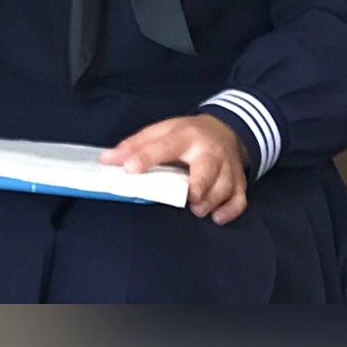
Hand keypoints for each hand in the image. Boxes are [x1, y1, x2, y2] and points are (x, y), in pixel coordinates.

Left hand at [100, 114, 248, 223]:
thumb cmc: (186, 135)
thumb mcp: (160, 132)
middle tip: (188, 199)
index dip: (146, 157)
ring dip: (211, 202)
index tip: (129, 169)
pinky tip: (215, 217)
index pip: (164, 146)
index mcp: (185, 136)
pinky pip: (239, 200)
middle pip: (207, 169)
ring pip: (224, 187)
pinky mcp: (239, 182)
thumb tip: (106, 160)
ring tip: (196, 209)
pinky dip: (228, 211)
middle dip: (198, 187)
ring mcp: (228, 167)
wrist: (227, 130)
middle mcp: (209, 151)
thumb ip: (134, 146)